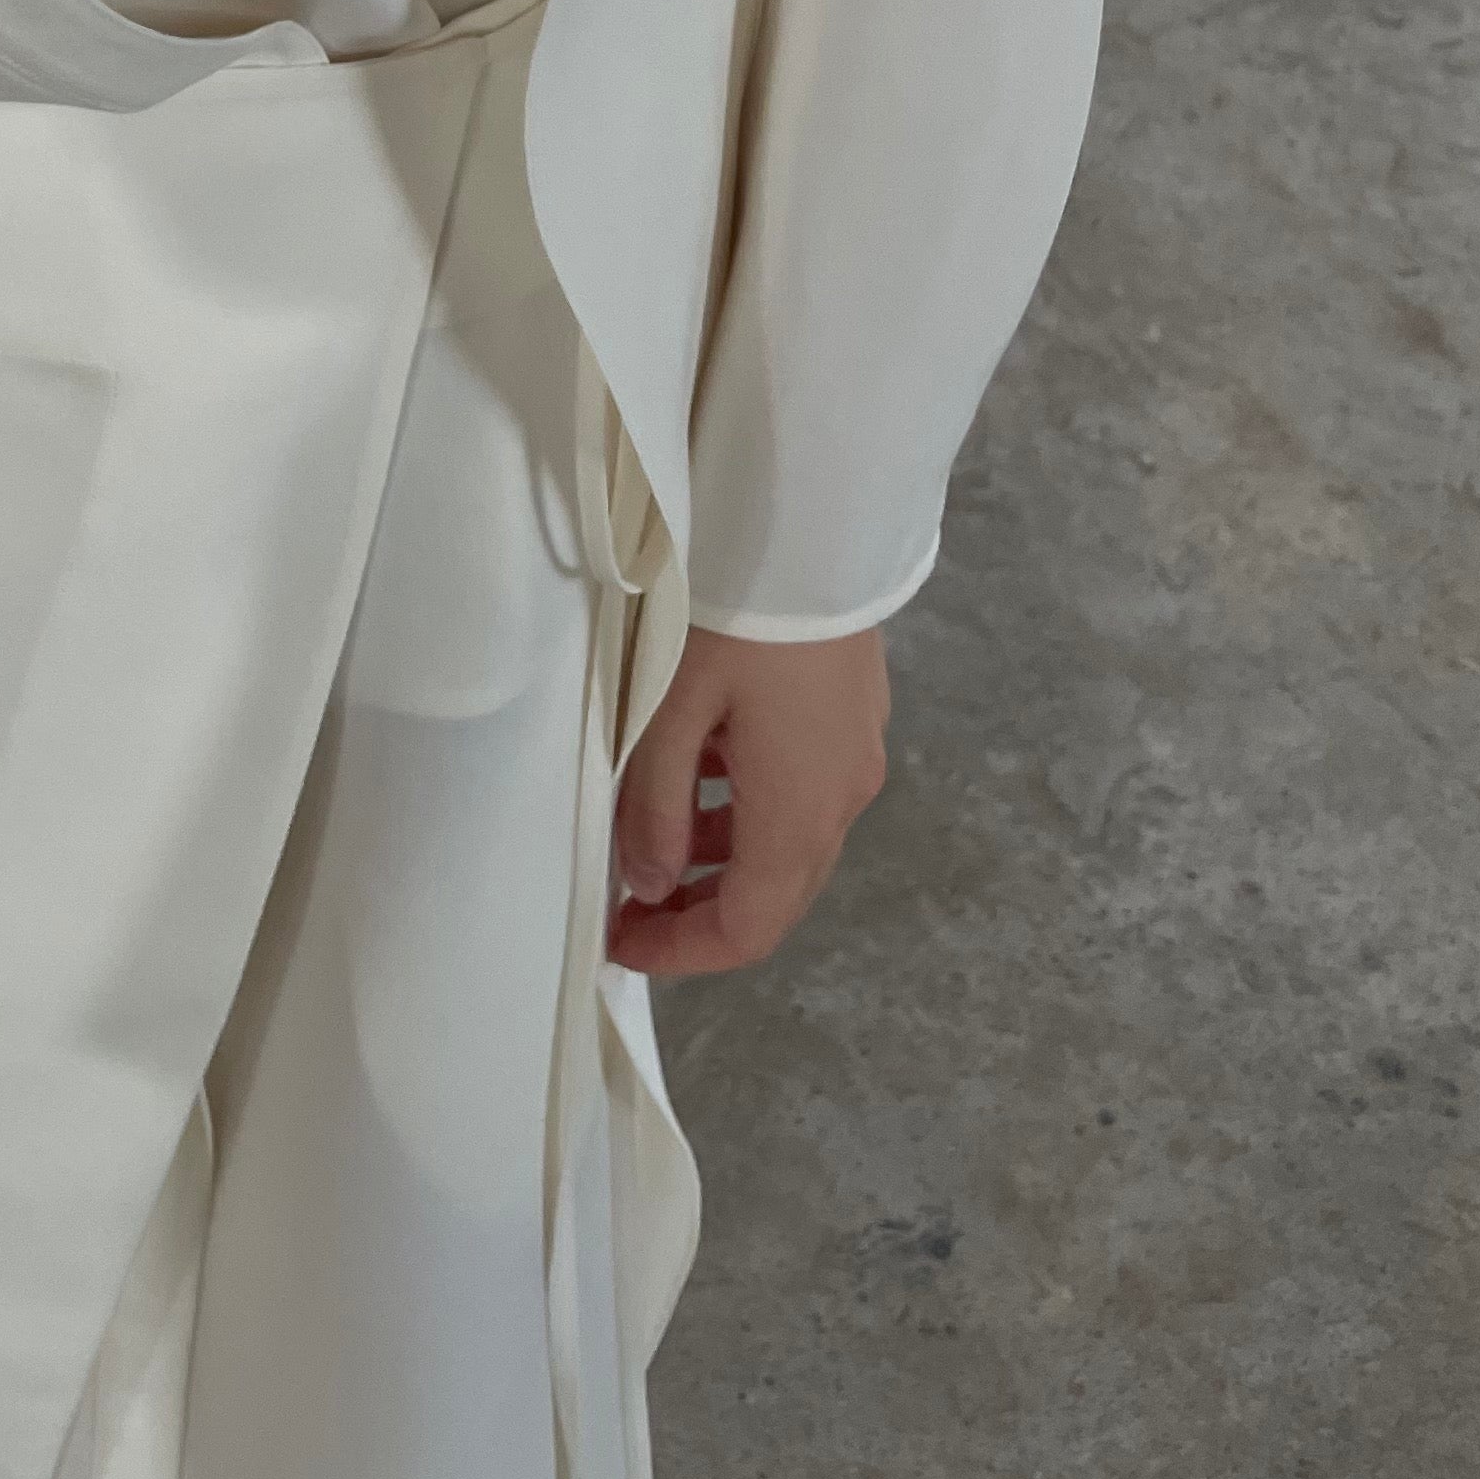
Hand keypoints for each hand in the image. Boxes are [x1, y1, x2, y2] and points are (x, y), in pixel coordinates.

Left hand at [605, 621, 887, 979]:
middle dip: (701, 915)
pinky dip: (752, 812)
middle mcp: (843, 801)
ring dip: (726, 861)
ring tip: (654, 841)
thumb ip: (657, 805)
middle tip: (630, 906)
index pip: (748, 928)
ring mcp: (858, 759)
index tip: (621, 942)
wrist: (814, 527)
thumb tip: (650, 886)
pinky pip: (804, 797)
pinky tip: (705, 775)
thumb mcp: (672, 709)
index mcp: (798, 813)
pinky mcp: (856, 720)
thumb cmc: (735, 618)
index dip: (683, 951)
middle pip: (777, 897)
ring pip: (792, 846)